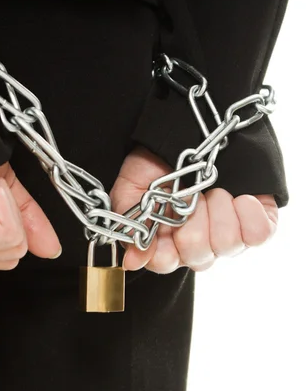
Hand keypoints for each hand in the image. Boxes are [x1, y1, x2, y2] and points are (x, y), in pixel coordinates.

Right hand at [110, 146, 277, 272]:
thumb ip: (130, 225)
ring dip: (219, 212)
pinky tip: (241, 198)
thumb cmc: (158, 161)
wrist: (190, 126)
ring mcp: (228, 234)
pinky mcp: (257, 220)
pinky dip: (249, 214)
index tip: (165, 224)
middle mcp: (198, 243)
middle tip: (189, 194)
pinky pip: (260, 234)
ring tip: (214, 190)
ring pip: (227, 245)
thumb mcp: (131, 189)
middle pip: (198, 257)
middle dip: (192, 221)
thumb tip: (133, 261)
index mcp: (165, 241)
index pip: (165, 264)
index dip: (164, 251)